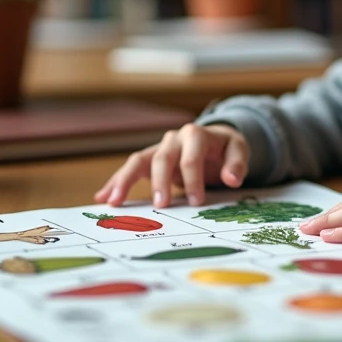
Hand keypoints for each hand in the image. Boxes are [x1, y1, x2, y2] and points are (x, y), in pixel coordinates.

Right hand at [93, 123, 248, 208]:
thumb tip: (232, 179)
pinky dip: (117, 182)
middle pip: (162, 158)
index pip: (192, 157)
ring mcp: (159, 149)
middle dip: (161, 182)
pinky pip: (130, 169)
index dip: (193, 179)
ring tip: (113, 201)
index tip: (196, 202)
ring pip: (138, 161)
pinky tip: (103, 197)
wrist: (214, 140)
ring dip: (125, 180)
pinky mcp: (149, 161)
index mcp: (196, 135)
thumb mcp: (238, 151)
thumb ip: (237, 164)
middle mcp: (174, 139)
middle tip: (161, 206)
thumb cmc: (225, 148)